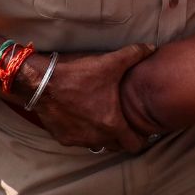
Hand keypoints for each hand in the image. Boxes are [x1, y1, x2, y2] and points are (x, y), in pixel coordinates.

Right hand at [29, 44, 156, 151]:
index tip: (142, 131)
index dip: (141, 139)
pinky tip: (83, 119)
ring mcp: (78, 140)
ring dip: (102, 136)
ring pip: (97, 144)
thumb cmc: (78, 76)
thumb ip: (134, 54)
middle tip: (124, 123)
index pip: (134, 145)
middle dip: (122, 137)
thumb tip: (152, 48)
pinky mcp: (63, 138)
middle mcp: (96, 137)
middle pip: (117, 146)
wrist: (42, 83)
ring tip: (104, 120)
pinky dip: (83, 133)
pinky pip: (79, 140)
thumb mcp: (110, 62)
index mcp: (112, 124)